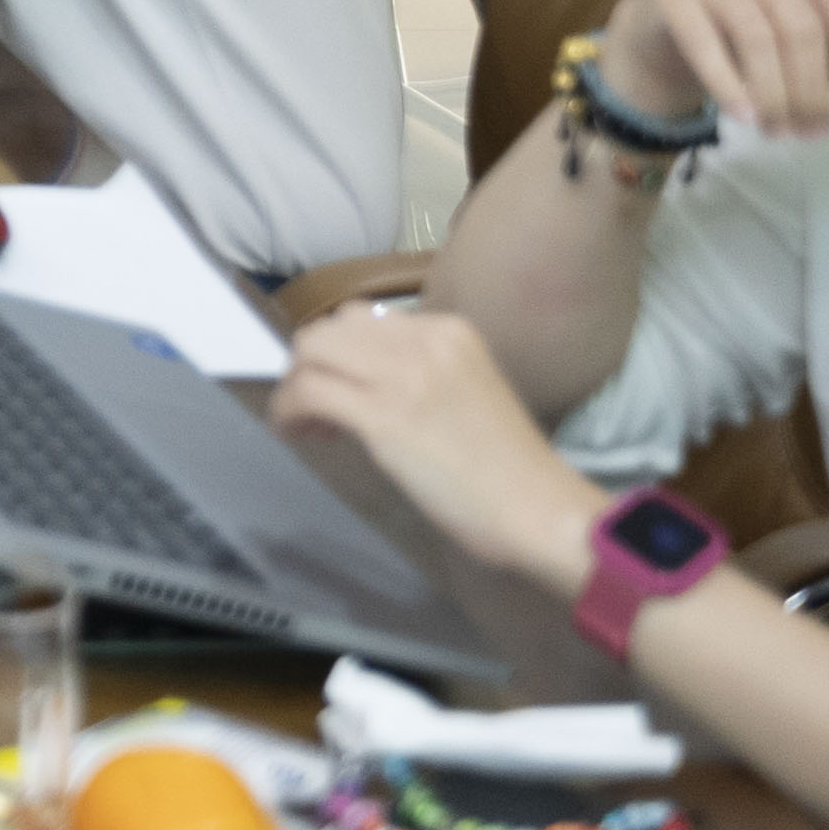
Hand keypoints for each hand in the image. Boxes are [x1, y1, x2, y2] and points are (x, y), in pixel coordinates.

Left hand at [272, 304, 617, 580]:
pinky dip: (288, 410)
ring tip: (308, 425)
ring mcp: (402, 374)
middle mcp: (424, 340)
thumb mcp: (467, 392)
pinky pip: (308, 392)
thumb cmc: (509, 468)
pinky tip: (296, 434)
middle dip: (310, 364)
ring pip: (310, 352)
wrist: (540, 510)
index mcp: (451, 331)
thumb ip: (420, 373)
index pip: (364, 318)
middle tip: (315, 408)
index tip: (341, 388)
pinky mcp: (383, 413)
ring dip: (295, 386)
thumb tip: (360, 377)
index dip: (340, 352)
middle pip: (329, 329)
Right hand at [598, 0, 828, 143]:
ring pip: (759, 38)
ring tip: (778, 133)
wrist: (666, 32)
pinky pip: (705, 42)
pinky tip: (742, 118)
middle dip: (813, 93)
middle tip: (813, 136)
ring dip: (774, 96)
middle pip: (804, 30)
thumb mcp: (816, 53)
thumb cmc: (753, 40)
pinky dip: (728, 84)